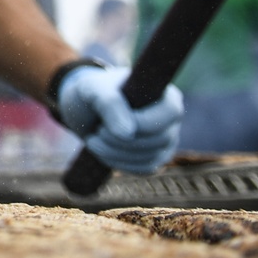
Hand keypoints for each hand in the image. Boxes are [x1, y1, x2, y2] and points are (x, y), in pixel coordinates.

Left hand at [57, 64, 183, 173]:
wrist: (86, 109)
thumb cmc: (94, 92)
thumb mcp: (94, 89)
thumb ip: (110, 103)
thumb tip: (128, 133)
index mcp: (164, 92)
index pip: (169, 112)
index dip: (142, 122)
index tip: (107, 124)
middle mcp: (171, 117)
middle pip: (158, 138)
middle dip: (121, 140)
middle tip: (97, 131)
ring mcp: (166, 139)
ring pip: (150, 157)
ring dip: (115, 152)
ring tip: (93, 138)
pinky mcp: (155, 158)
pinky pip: (144, 169)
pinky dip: (119, 162)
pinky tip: (102, 149)